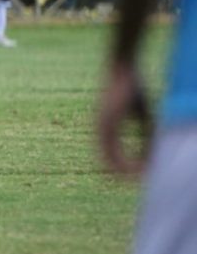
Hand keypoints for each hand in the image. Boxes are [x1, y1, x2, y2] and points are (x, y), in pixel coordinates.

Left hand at [97, 61, 152, 176]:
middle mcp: (99, 130)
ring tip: (139, 181)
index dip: (123, 169)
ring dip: (123, 171)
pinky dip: (124, 160)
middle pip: (107, 161)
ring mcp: (100, 126)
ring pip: (108, 158)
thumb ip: (146, 134)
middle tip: (138, 185)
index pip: (110, 156)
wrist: (122, 68)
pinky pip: (112, 147)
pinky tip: (136, 167)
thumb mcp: (142, 115)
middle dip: (121, 175)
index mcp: (105, 129)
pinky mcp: (106, 121)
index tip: (137, 179)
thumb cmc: (133, 89)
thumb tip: (153, 153)